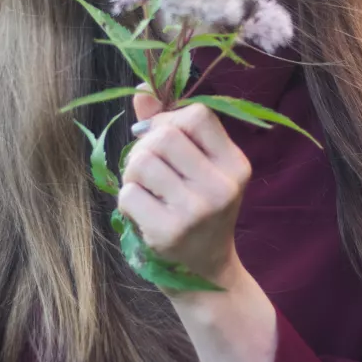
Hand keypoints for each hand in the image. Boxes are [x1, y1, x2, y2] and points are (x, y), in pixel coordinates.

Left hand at [118, 87, 251, 290]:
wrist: (205, 274)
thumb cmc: (198, 210)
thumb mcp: (199, 168)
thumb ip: (171, 125)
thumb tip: (140, 87)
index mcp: (235, 164)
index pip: (197, 114)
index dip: (170, 121)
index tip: (166, 140)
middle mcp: (221, 186)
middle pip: (165, 134)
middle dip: (145, 146)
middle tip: (149, 169)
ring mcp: (196, 211)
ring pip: (142, 161)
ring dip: (132, 172)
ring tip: (144, 188)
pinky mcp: (168, 232)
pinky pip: (128, 193)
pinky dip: (126, 198)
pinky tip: (141, 212)